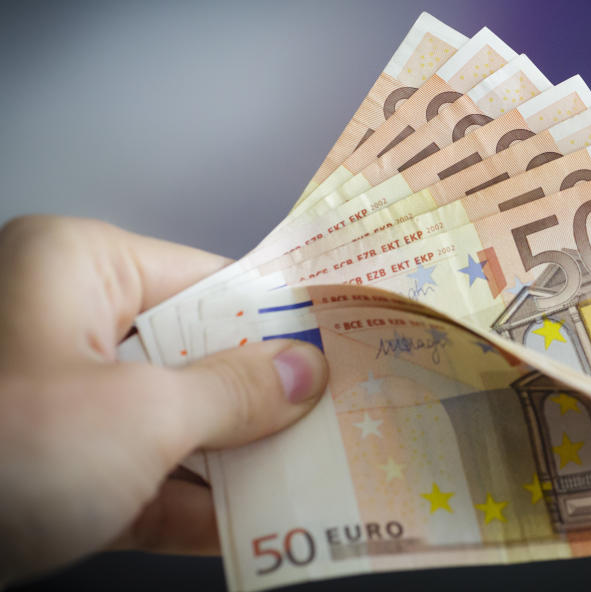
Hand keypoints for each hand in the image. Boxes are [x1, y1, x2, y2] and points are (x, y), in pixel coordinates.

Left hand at [0, 216, 327, 583]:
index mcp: (76, 268)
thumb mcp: (138, 415)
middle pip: (193, 355)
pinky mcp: (41, 469)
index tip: (342, 349)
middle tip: (342, 421)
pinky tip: (249, 529)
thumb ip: (235, 392)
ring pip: (166, 420)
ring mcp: (49, 400)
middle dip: (263, 401)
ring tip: (315, 478)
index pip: (209, 280)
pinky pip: (133, 475)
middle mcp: (60, 321)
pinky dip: (185, 504)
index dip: (281, 319)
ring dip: (233, 460)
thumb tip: (309, 373)